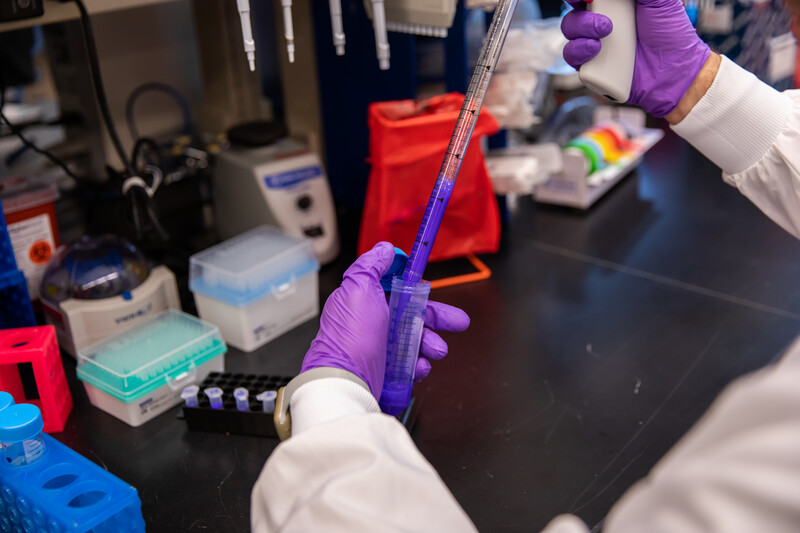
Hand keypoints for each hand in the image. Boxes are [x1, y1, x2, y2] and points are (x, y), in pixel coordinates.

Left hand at [300, 242, 470, 399]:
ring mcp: (381, 347)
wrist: (346, 382)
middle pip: (413, 314)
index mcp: (367, 300)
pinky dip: (419, 364)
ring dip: (431, 343)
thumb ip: (372, 265)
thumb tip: (385, 249)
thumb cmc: (350, 337)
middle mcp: (374, 323)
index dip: (416, 287)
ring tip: (437, 350)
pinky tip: (419, 366)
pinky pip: (411, 364)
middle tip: (457, 322)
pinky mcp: (387, 370)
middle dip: (437, 317)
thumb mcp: (358, 287)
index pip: (397, 288)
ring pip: (416, 339)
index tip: (430, 286)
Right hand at [561, 0, 709, 116]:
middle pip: (574, 12)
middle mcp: (599, 22)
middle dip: (582, 16)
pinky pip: (572, 57)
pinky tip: (595, 51)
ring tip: (603, 38)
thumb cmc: (670, 34)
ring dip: (580, 32)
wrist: (674, 70)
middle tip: (606, 25)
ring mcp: (594, 44)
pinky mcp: (591, 67)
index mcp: (613, 4)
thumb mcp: (659, 1)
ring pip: (569, 32)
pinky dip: (579, 52)